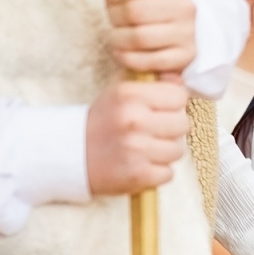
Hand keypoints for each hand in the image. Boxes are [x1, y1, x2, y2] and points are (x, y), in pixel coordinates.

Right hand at [85, 79, 187, 194]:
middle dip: (171, 130)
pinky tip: (140, 165)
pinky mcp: (138, 174)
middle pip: (183, 124)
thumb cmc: (102, 122)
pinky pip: (168, 173)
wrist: (70, 154)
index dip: (172, 105)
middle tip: (152, 132)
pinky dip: (157, 172)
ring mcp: (137, 149)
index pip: (179, 96)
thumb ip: (152, 84)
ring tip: (144, 149)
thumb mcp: (120, 93)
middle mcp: (134, 120)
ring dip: (165, 153)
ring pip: (178, 150)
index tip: (160, 111)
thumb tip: (180, 80)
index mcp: (130, 95)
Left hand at [100, 0, 197, 77]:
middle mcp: (186, 5)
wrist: (169, 26)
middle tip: (116, 19)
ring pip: (140, 37)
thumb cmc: (142, 0)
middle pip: (134, 11)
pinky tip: (125, 52)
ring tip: (118, 35)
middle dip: (115, 17)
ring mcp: (188, 32)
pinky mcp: (186, 55)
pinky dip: (130, 58)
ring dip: (119, 39)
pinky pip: (151, 61)